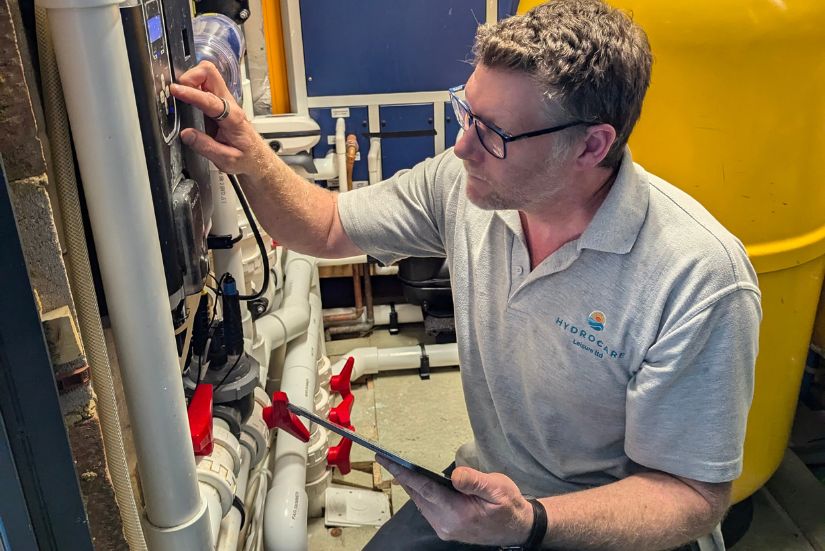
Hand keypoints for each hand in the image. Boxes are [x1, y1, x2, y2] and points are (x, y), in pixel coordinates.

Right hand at [169, 61, 268, 174]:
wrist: (258, 158)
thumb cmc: (246, 158)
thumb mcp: (226, 160)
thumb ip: (205, 147)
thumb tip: (186, 134)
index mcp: (233, 118)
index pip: (210, 100)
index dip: (192, 93)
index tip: (176, 90)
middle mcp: (230, 105)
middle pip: (211, 74)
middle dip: (191, 76)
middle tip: (179, 90)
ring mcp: (226, 102)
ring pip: (208, 76)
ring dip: (192, 79)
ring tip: (181, 94)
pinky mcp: (220, 103)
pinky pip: (206, 86)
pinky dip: (193, 86)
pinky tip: (187, 97)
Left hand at [376, 455, 533, 545]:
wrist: (517, 528)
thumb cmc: (509, 506)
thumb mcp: (498, 488)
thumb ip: (474, 481)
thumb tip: (454, 476)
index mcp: (458, 514)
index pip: (424, 490)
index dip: (404, 473)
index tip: (387, 461)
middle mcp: (446, 524)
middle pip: (417, 495)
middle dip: (401, 476)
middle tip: (385, 458)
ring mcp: (445, 528)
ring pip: (420, 502)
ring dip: (409, 484)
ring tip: (396, 465)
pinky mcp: (445, 528)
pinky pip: (426, 507)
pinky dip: (419, 493)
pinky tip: (415, 481)